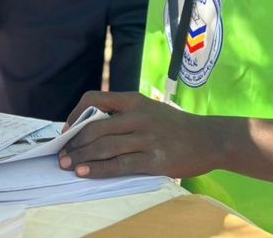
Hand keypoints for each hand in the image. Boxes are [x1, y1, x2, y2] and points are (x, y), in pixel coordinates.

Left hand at [57, 91, 217, 179]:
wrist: (210, 139)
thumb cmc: (174, 126)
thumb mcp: (149, 109)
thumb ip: (123, 115)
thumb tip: (89, 129)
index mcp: (134, 100)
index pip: (94, 99)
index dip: (76, 115)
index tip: (67, 130)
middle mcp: (138, 116)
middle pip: (95, 127)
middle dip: (74, 143)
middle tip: (61, 155)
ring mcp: (147, 137)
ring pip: (104, 147)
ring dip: (81, 157)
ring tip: (68, 166)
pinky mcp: (155, 159)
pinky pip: (120, 165)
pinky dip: (99, 170)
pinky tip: (86, 173)